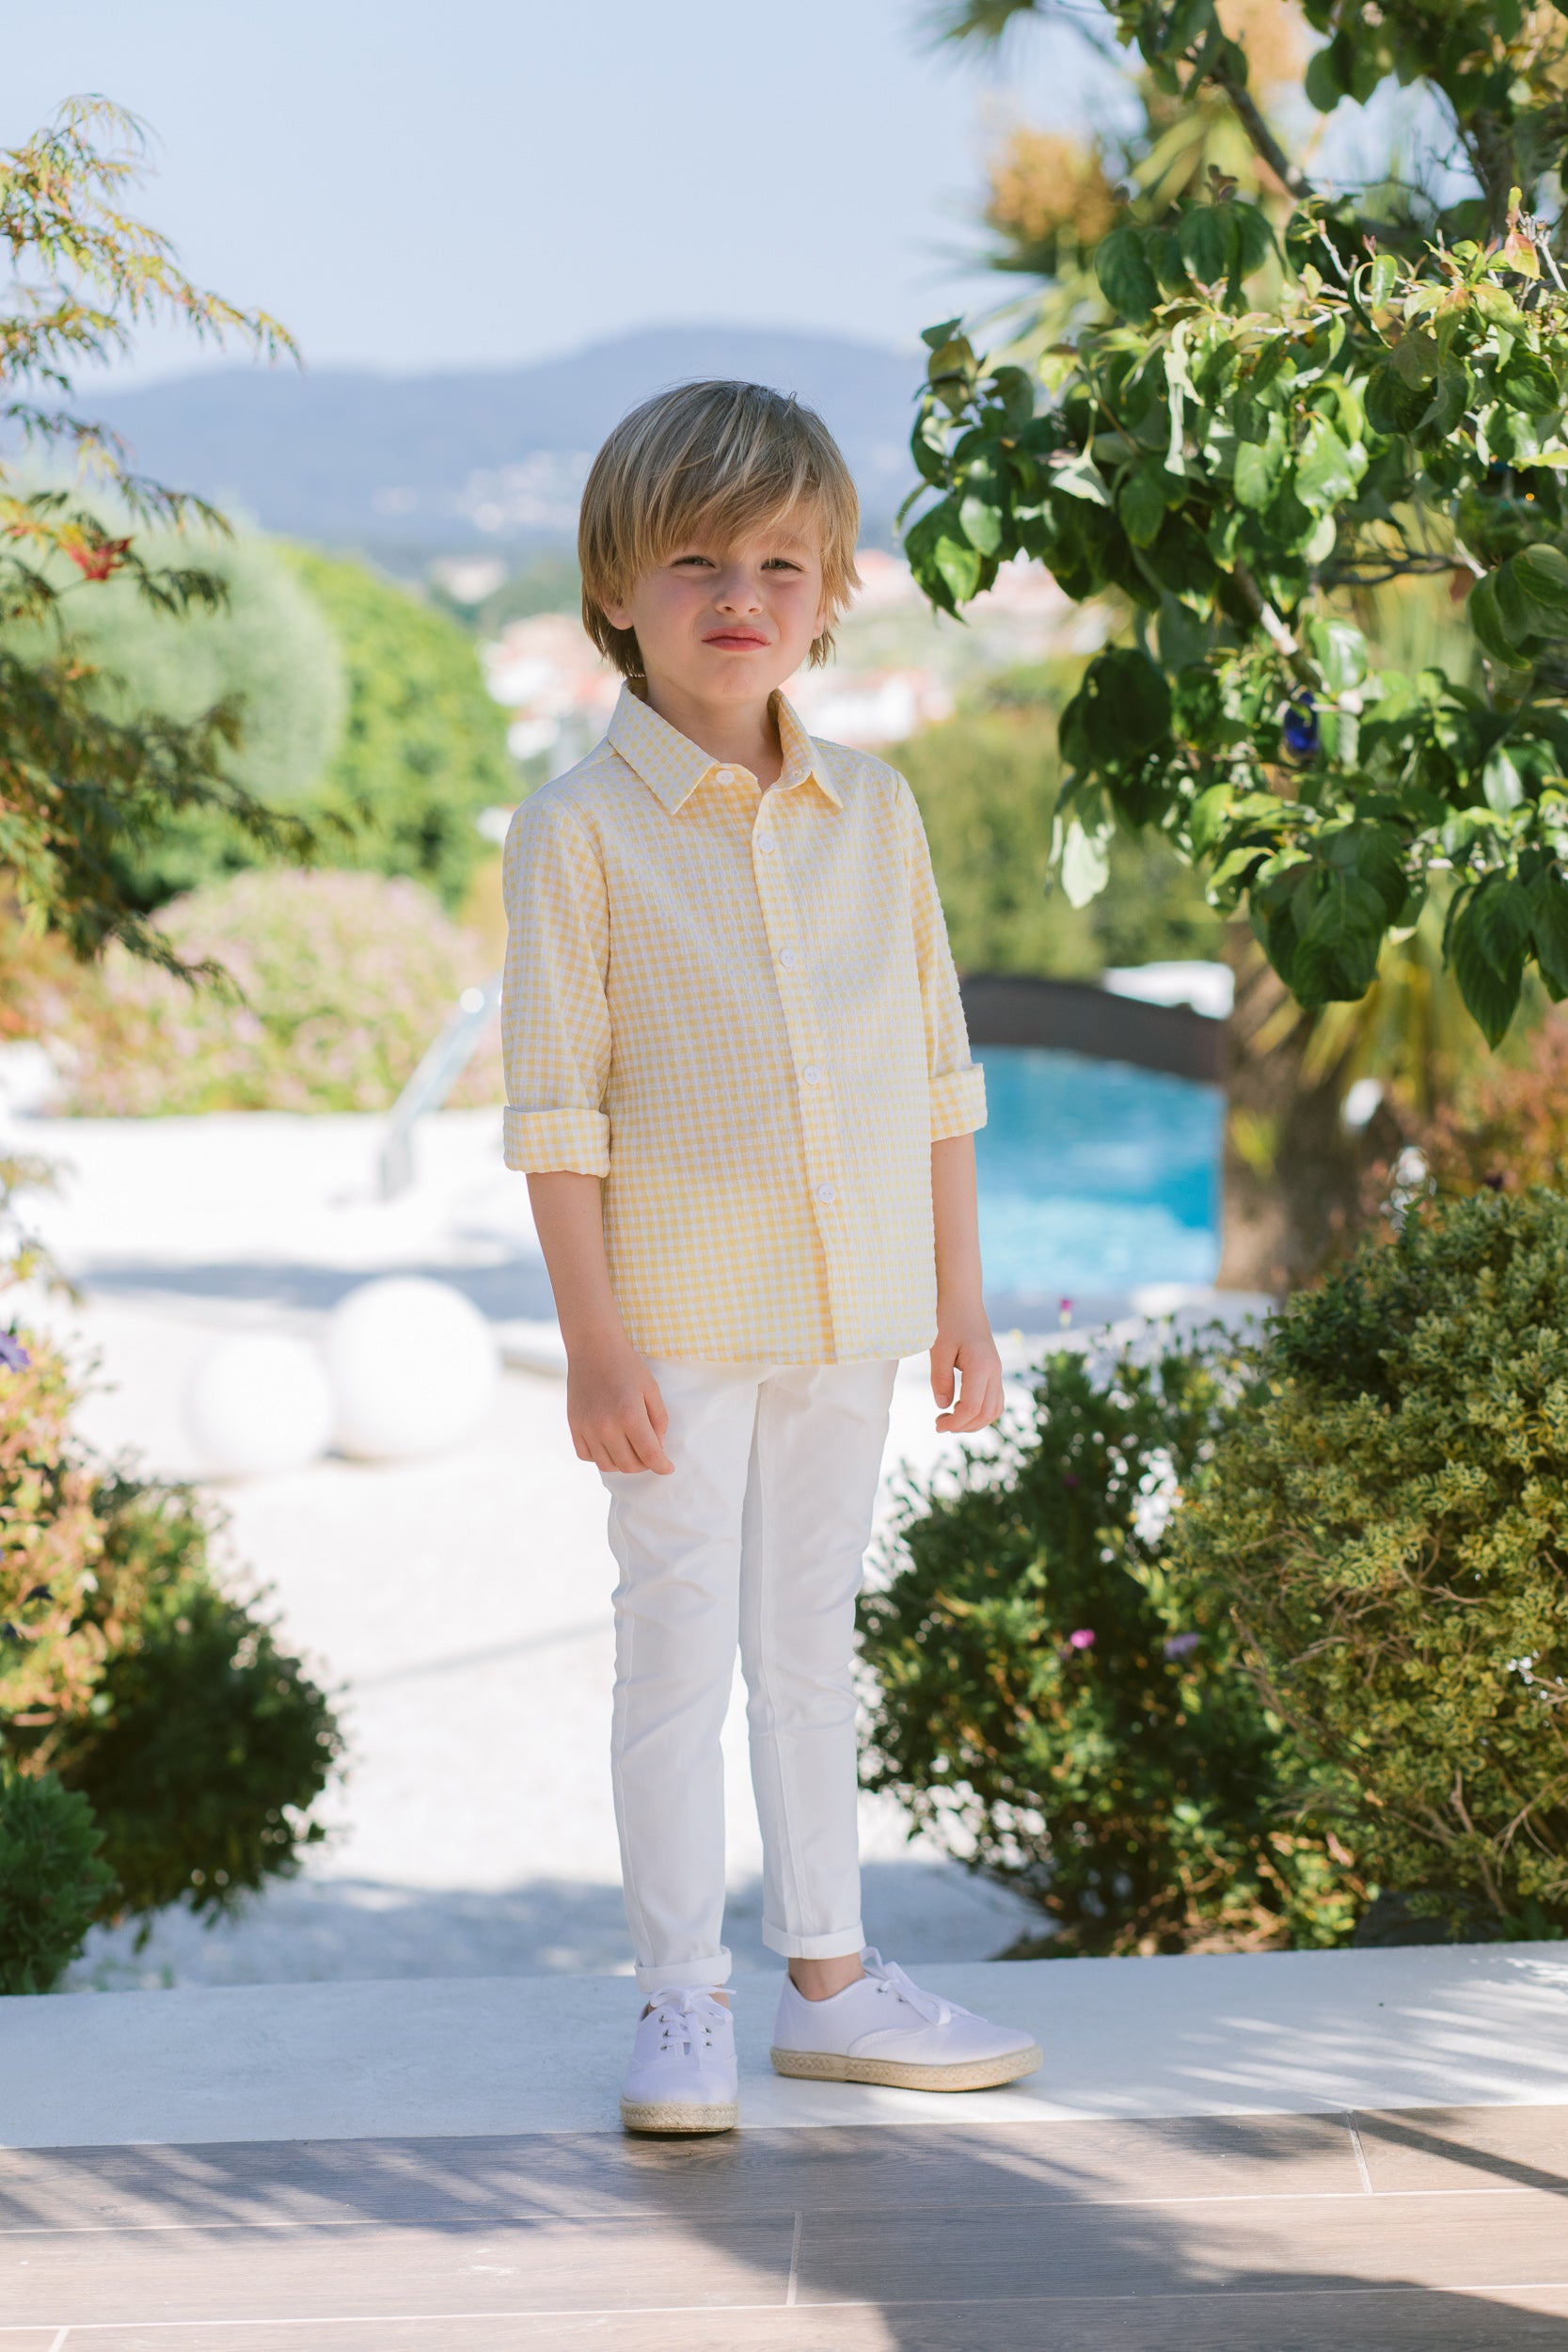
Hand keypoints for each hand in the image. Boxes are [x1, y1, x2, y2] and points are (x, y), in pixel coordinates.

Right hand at [565, 1332, 673, 1473]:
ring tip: (630, 1449)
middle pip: (629, 1465)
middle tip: (650, 1454)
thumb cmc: (627, 1366)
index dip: (662, 1466)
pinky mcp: (574, 1426)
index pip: (650, 1455)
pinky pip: (587, 1455)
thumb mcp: (652, 1390)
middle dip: (644, 1464)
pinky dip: (601, 1456)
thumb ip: (659, 1420)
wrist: (594, 1348)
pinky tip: (610, 1444)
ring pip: (608, 1465)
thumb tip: (657, 1447)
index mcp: (630, 1416)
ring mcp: (587, 1428)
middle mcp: (607, 1427)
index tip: (668, 1468)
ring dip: (623, 1463)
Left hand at [930, 1301, 1003, 1433]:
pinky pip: (994, 1400)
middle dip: (964, 1425)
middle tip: (940, 1424)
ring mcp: (997, 1371)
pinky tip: (961, 1409)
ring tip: (951, 1420)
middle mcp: (994, 1371)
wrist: (963, 1299)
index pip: (972, 1407)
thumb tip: (943, 1406)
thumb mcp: (938, 1348)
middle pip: (986, 1413)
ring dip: (975, 1422)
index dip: (955, 1422)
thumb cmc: (948, 1319)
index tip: (937, 1424)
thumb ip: (940, 1379)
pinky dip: (981, 1412)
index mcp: (981, 1366)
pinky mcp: (994, 1370)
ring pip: (995, 1409)